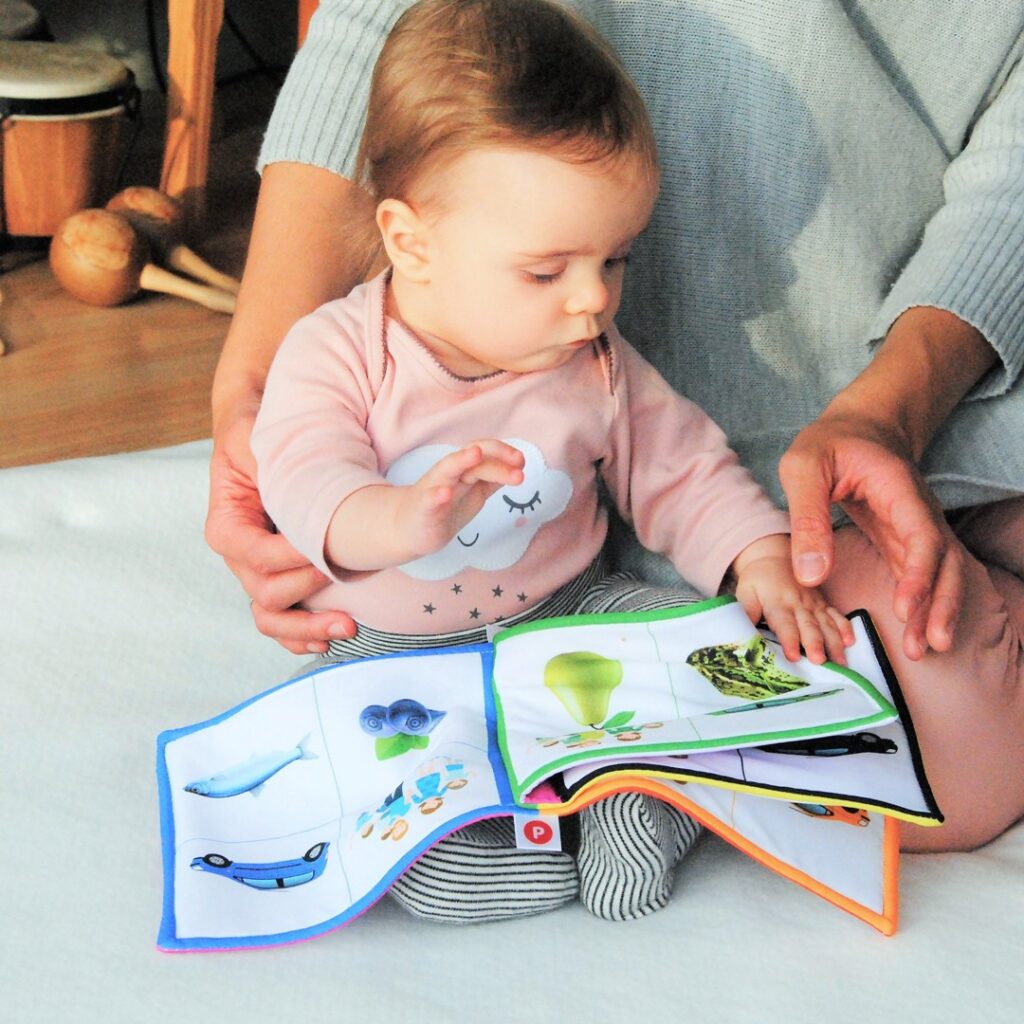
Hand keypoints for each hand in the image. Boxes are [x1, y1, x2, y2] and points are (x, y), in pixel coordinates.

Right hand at [205, 404, 355, 653]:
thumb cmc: (255, 437)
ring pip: (273, 616)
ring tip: (346, 628)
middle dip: (307, 599)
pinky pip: (285, 619)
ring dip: (307, 628)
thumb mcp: (252, 439)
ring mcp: (260, 573)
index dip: (291, 558)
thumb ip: (264, 462)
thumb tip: (285, 480)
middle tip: (346, 594)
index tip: (325, 550)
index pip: (257, 555)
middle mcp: (240, 557)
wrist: (261, 442)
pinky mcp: (281, 579)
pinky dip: (303, 635)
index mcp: (227, 527)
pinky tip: (329, 639)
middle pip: (265, 594)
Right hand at [396, 440, 525, 557]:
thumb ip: (493, 479)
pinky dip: (437, 495)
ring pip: (447, 469)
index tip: (522, 461)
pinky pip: (428, 499)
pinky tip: (446, 493)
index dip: (503, 453)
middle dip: (495, 458)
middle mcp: (449, 474)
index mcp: (464, 470)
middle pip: (472, 457)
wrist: (410, 529)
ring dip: (461, 460)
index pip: (485, 452)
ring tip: (475, 454)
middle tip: (519, 463)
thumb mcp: (475, 492)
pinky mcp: (423, 509)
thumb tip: (518, 468)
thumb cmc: (446, 508)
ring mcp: (434, 489)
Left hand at [733, 535, 853, 664]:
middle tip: (820, 662)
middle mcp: (799, 603)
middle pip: (809, 626)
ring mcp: (814, 603)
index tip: (793, 657)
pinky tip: (851, 642)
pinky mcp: (824, 603)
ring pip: (827, 624)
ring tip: (840, 663)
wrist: (774, 558)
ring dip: (834, 643)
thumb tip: (741, 633)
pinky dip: (845, 628)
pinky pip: (837, 615)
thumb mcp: (745, 592)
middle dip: (816, 644)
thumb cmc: (757, 581)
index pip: (784, 623)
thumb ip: (746, 611)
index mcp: (777, 602)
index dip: (789, 640)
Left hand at [779, 409, 963, 660]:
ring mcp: (915, 527)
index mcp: (898, 489)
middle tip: (928, 644)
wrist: (858, 426)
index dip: (919, 574)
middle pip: (944, 561)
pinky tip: (915, 632)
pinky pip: (922, 575)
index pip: (922, 536)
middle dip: (941, 603)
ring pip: (940, 572)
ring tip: (925, 648)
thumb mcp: (804, 469)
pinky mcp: (904, 540)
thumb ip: (807, 518)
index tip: (907, 607)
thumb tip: (810, 574)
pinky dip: (922, 603)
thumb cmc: (829, 443)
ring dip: (936, 609)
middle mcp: (918, 511)